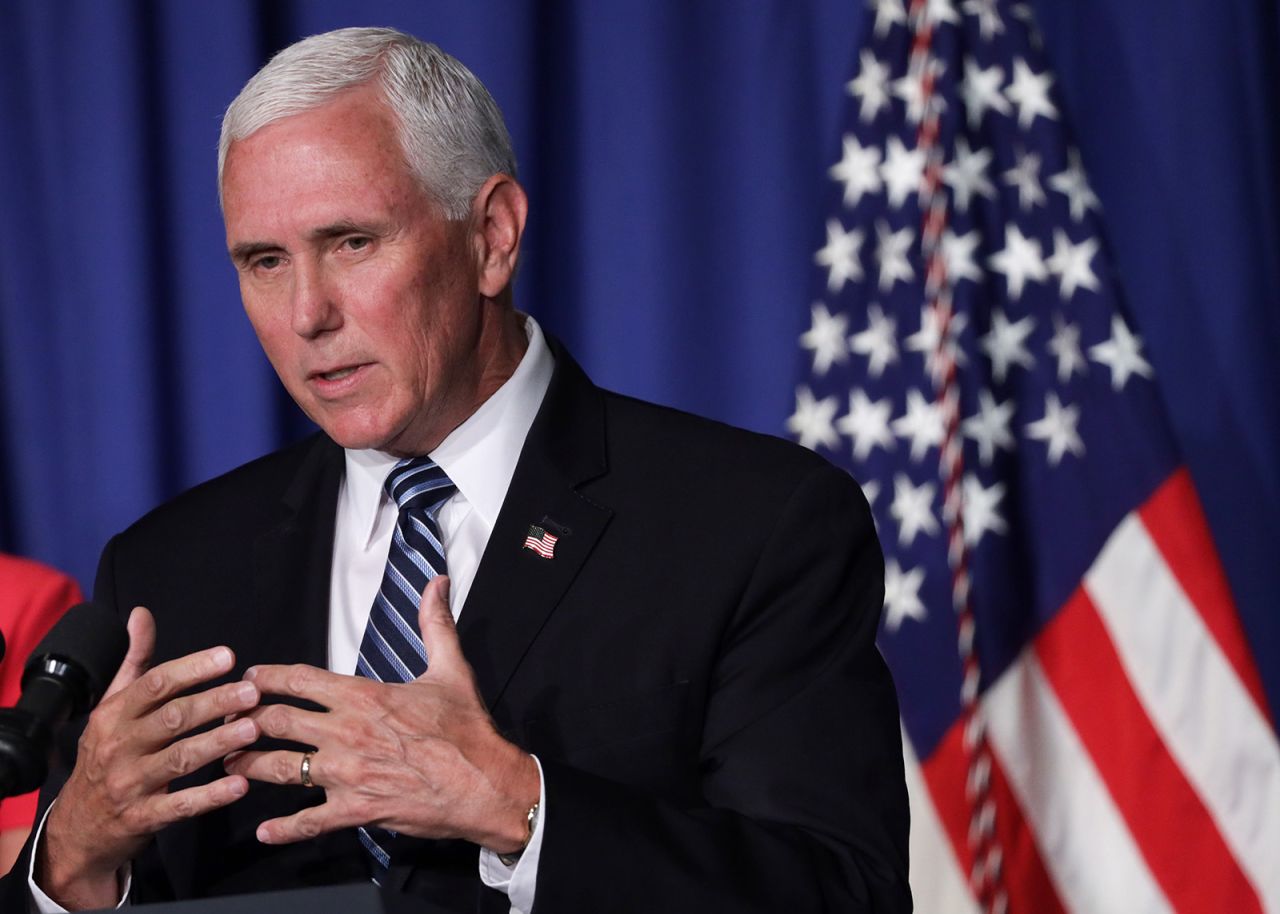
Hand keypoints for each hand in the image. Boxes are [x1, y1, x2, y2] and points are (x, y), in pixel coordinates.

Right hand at [37, 607, 261, 909]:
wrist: (77, 827)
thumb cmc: (106, 753)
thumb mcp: (111, 706)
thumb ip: (134, 661)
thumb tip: (141, 613)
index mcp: (114, 714)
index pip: (155, 685)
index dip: (192, 669)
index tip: (228, 656)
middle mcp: (119, 746)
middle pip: (172, 719)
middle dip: (213, 703)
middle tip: (251, 692)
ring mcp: (130, 784)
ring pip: (179, 759)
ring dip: (218, 742)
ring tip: (253, 728)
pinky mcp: (143, 817)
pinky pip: (180, 805)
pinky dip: (210, 796)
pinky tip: (240, 783)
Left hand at [225, 576, 538, 853]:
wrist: (485, 783)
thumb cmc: (468, 730)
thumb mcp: (451, 669)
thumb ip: (435, 624)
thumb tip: (437, 584)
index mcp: (363, 696)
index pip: (300, 680)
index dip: (268, 677)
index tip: (249, 678)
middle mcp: (346, 732)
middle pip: (276, 721)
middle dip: (245, 720)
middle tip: (227, 722)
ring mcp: (346, 773)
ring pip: (279, 769)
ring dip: (248, 766)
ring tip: (228, 766)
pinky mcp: (355, 809)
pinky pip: (309, 821)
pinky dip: (284, 828)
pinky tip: (264, 831)